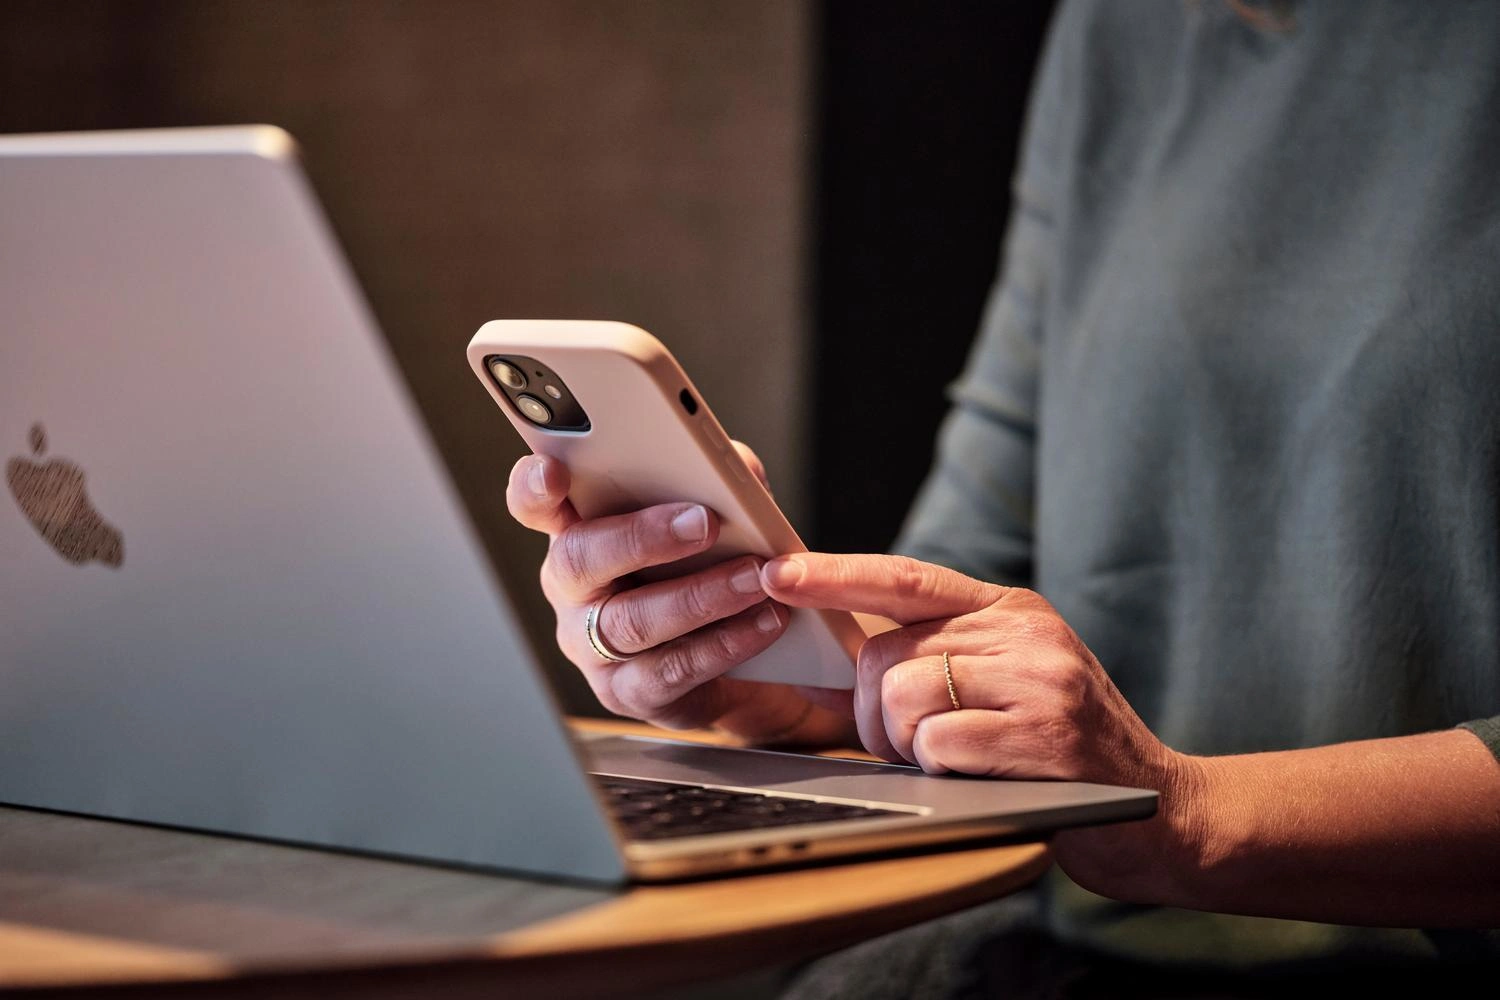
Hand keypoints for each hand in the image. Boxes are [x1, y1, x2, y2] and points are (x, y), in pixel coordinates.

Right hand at [506, 445, 847, 743]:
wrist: (745, 661)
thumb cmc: (712, 570)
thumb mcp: (719, 512)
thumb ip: (718, 479)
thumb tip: (735, 466)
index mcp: (579, 530)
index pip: (535, 504)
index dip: (534, 487)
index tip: (555, 471)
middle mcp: (573, 589)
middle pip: (579, 560)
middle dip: (642, 538)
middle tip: (703, 522)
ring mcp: (591, 645)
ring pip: (629, 621)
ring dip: (700, 595)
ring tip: (754, 576)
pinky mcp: (628, 691)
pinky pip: (671, 669)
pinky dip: (724, 643)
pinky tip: (763, 621)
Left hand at [761, 552, 1206, 900]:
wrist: (1167, 811)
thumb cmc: (1064, 751)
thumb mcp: (1010, 680)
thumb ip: (938, 658)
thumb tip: (834, 661)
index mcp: (1011, 610)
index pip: (905, 577)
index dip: (834, 574)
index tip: (777, 572)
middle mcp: (1025, 633)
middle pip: (886, 650)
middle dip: (872, 710)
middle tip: (909, 746)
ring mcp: (1039, 681)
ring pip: (904, 694)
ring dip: (905, 744)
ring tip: (951, 763)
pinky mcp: (1044, 737)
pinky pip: (938, 743)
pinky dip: (939, 769)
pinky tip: (980, 777)